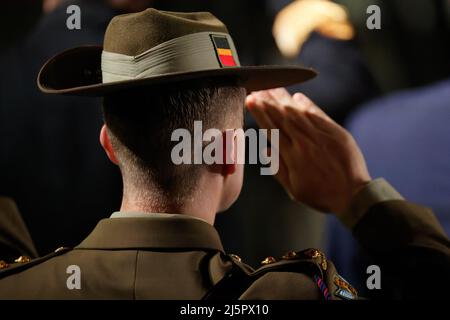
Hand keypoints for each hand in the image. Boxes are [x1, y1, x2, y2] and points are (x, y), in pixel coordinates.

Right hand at [245, 88, 370, 215]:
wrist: (353, 195)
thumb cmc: (321, 195)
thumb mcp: (293, 189)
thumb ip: (277, 169)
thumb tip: (264, 149)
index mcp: (292, 156)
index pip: (272, 129)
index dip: (260, 113)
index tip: (251, 100)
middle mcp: (305, 142)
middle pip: (283, 116)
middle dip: (268, 101)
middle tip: (258, 88)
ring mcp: (321, 135)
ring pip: (298, 112)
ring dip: (284, 98)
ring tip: (273, 87)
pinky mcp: (336, 132)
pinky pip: (318, 114)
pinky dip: (307, 104)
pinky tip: (297, 96)